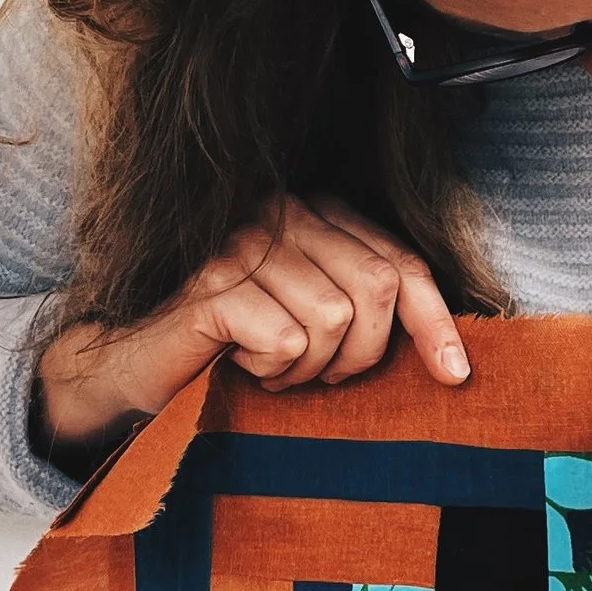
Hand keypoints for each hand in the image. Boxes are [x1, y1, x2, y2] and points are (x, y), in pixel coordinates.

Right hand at [34, 197, 468, 471]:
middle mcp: (282, 213)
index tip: (455, 375)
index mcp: (316, 214)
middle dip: (363, 354)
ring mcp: (244, 245)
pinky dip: (270, 372)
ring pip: (332, 321)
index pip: (401, 262)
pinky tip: (238, 363)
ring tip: (270, 366)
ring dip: (307, 368)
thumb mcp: (312, 319)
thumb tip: (450, 351)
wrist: (135, 364)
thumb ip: (366, 308)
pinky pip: (286, 342)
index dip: (435, 322)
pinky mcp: (213, 285)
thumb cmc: (232, 345)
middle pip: (376, 289)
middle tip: (322, 377)